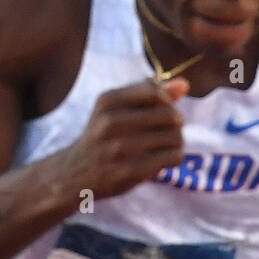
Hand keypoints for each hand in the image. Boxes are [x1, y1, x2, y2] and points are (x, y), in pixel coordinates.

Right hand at [61, 76, 188, 201]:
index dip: (167, 102)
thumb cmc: (102, 137)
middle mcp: (112, 121)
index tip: (161, 111)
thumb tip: (184, 84)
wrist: (73, 174)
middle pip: (171, 115)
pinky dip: (174, 157)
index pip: (156, 92)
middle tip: (166, 132)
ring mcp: (121, 147)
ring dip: (176, 142)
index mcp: (108, 100)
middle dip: (176, 124)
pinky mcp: (131, 170)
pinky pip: (173, 157)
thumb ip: (149, 94)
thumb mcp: (115, 109)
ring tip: (163, 147)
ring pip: (175, 137)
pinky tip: (161, 160)